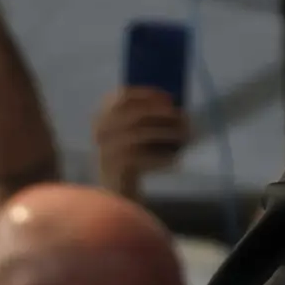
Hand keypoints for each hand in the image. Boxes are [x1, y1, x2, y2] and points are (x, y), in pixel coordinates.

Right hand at [92, 86, 192, 201]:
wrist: (116, 190)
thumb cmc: (131, 156)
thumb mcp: (134, 132)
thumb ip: (147, 116)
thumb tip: (173, 103)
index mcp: (102, 116)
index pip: (122, 96)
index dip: (147, 94)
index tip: (170, 98)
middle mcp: (101, 131)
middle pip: (134, 114)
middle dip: (163, 113)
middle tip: (184, 117)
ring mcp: (106, 149)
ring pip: (139, 134)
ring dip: (166, 133)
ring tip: (184, 136)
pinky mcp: (115, 167)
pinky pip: (142, 158)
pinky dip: (161, 158)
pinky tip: (175, 160)